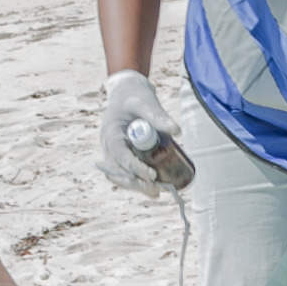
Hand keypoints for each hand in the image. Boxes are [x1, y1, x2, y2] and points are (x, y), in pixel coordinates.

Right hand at [99, 70, 187, 190]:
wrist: (127, 93)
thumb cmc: (135, 96)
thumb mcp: (146, 102)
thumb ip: (158, 115)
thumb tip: (177, 131)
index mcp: (111, 133)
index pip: (119, 155)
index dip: (134, 167)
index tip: (152, 175)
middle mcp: (109, 146)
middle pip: (116, 171)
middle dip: (134, 183)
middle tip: (155, 190)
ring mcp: (114, 153)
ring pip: (120, 176)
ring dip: (136, 186)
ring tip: (156, 192)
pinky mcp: (123, 156)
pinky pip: (127, 173)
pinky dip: (139, 180)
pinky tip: (155, 186)